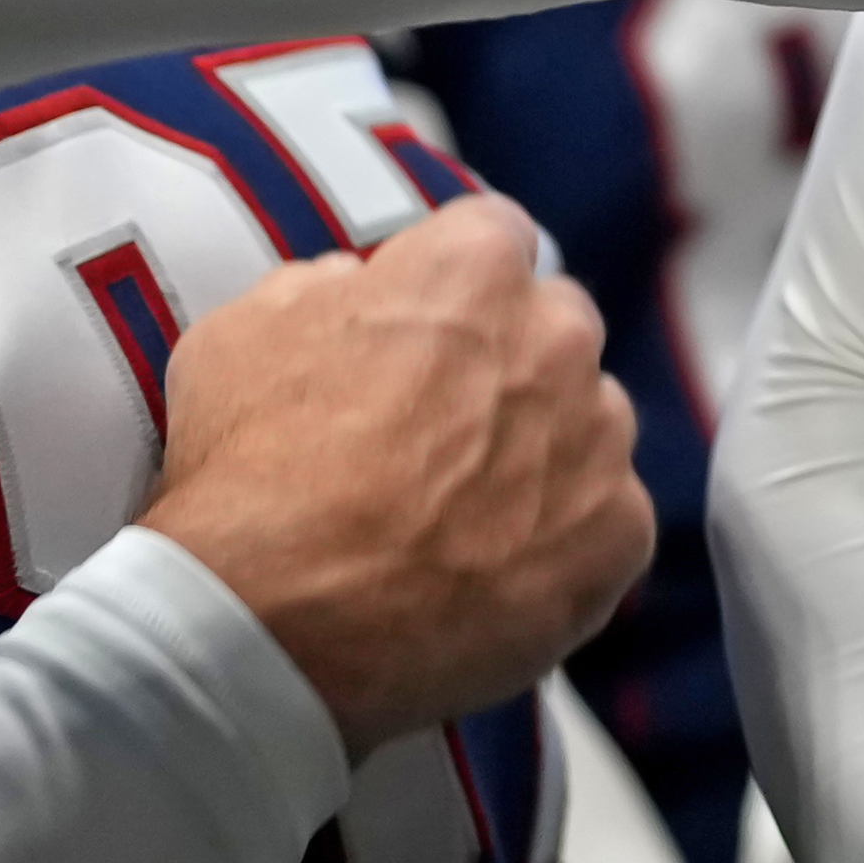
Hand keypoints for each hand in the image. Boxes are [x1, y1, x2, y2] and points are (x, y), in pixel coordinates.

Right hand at [138, 190, 651, 748]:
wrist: (263, 623)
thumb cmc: (244, 472)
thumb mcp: (244, 333)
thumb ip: (322, 287)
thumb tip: (358, 285)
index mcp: (474, 270)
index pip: (493, 240)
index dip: (451, 285)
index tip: (424, 331)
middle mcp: (558, 339)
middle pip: (553, 329)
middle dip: (508, 365)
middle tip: (438, 435)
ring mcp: (599, 439)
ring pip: (589, 424)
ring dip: (543, 453)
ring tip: (461, 519)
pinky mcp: (619, 535)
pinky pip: (607, 522)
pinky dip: (564, 544)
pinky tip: (493, 575)